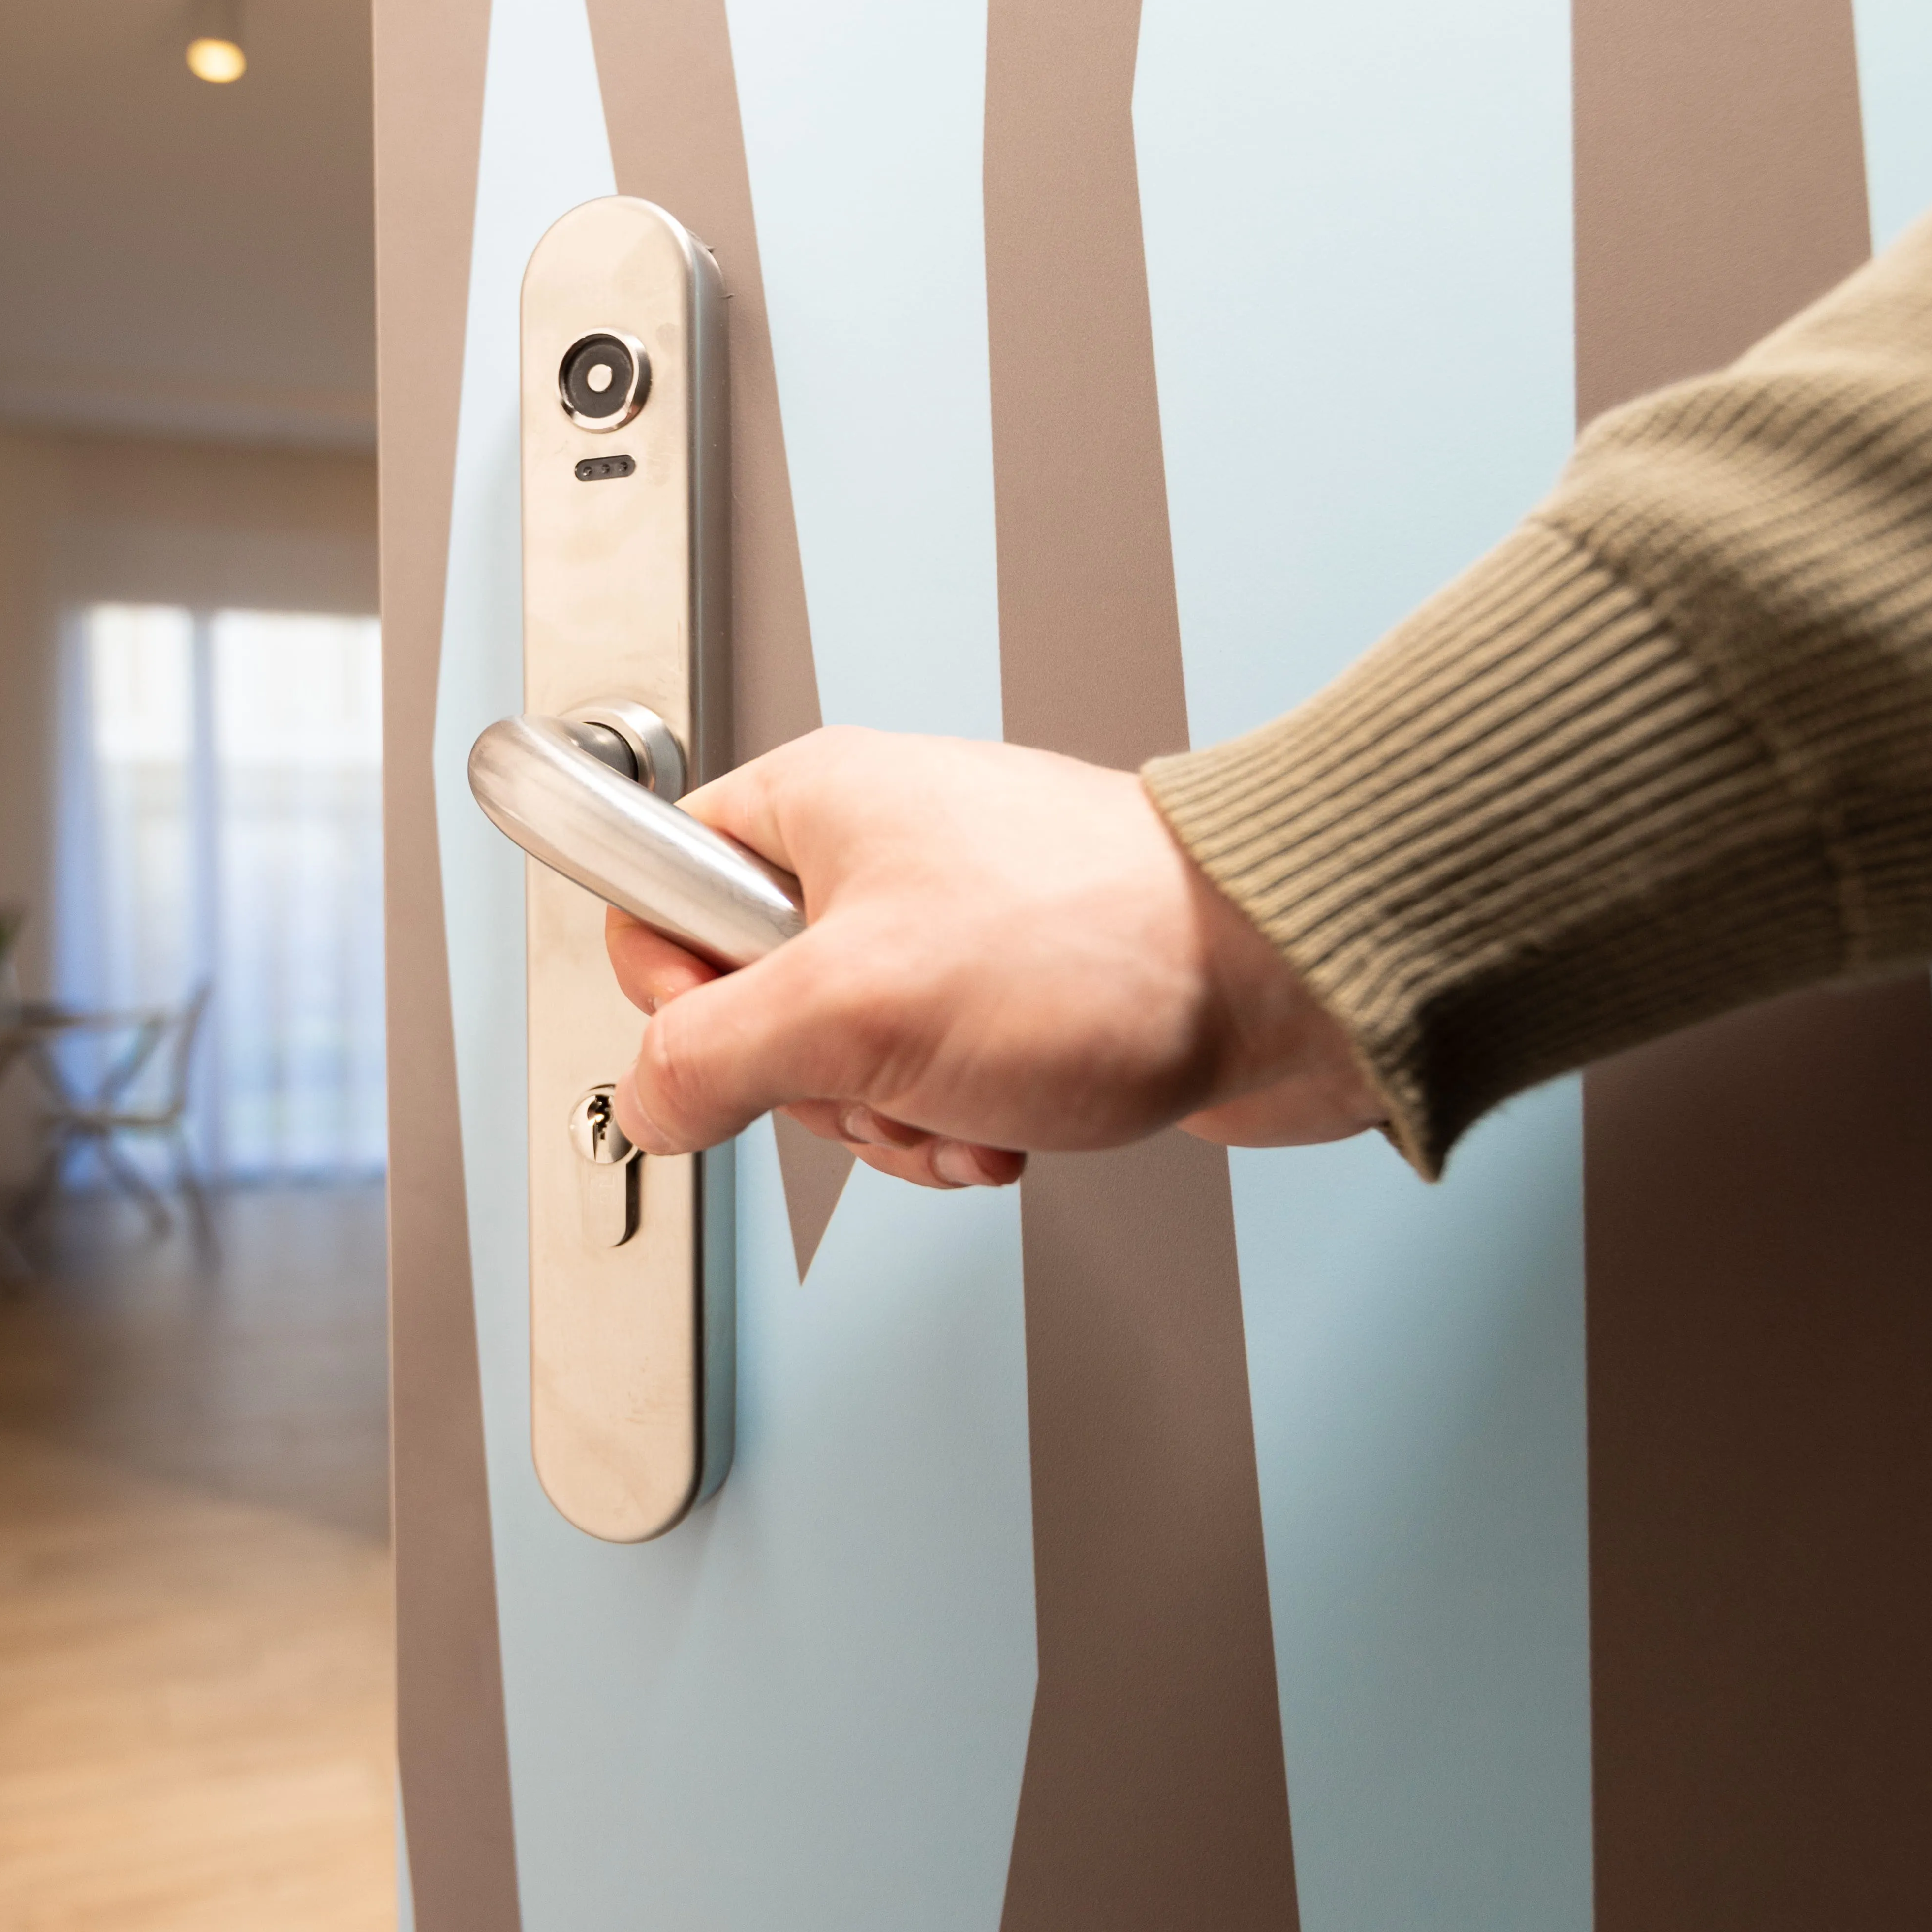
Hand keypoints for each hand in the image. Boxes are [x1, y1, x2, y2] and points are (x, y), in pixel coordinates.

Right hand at [601, 726, 1386, 1190]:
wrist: (1284, 974)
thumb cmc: (1102, 946)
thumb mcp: (850, 1006)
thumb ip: (711, 1056)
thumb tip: (647, 1099)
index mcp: (813, 809)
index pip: (658, 893)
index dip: (680, 991)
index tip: (739, 1037)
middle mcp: (875, 852)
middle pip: (752, 1004)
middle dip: (818, 1085)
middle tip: (887, 1077)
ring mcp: (948, 923)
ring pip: (846, 1059)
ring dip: (897, 1118)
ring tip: (970, 1104)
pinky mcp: (1014, 988)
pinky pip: (932, 1079)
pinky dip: (961, 1122)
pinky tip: (1011, 1122)